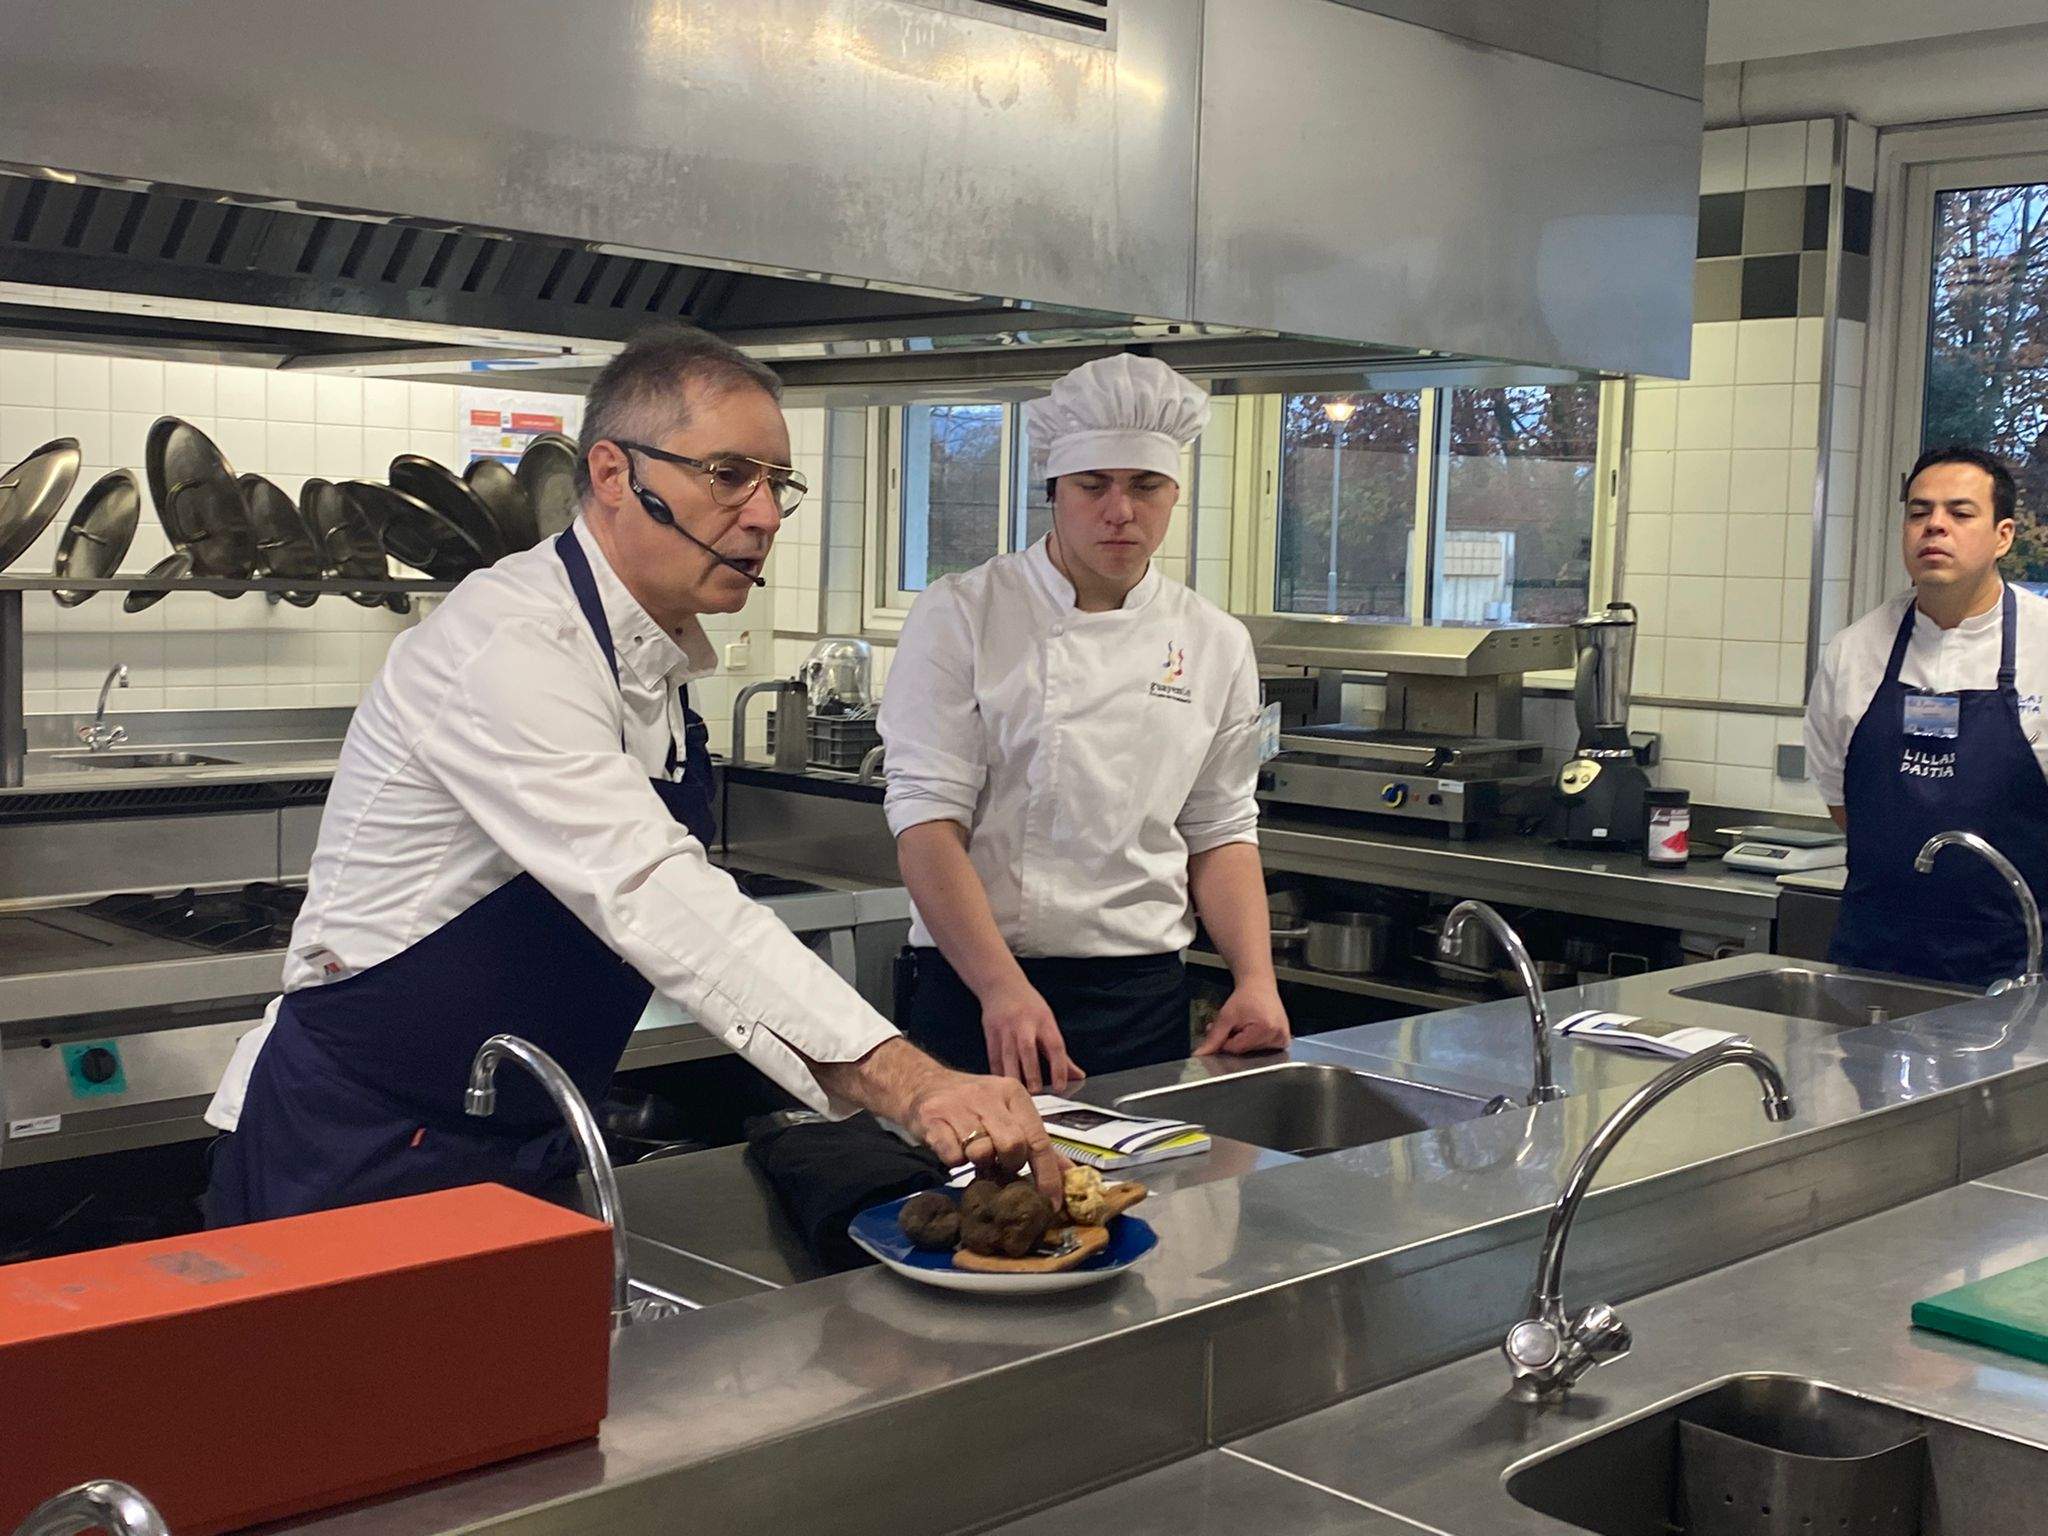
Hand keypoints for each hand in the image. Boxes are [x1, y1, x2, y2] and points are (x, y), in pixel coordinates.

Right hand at [900, 1068, 1065, 1202]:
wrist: (923, 1083)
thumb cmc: (972, 1103)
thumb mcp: (1007, 1112)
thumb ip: (1036, 1141)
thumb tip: (1070, 1173)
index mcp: (1013, 1094)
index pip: (1039, 1139)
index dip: (1047, 1175)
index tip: (1051, 1202)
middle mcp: (988, 1096)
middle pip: (1013, 1145)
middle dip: (1009, 1164)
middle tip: (998, 1164)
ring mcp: (958, 1106)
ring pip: (981, 1152)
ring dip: (979, 1161)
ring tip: (974, 1152)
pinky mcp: (932, 1119)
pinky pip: (952, 1155)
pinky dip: (954, 1160)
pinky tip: (953, 1148)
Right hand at [979, 981, 1083, 1092]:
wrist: (1002, 985)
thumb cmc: (1029, 1006)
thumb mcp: (1048, 1022)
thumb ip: (1060, 1053)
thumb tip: (1078, 1075)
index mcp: (1043, 1021)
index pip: (1055, 1046)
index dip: (1059, 1068)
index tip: (1061, 1086)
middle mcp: (1024, 1024)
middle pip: (1028, 1050)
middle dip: (1032, 1073)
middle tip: (1037, 1092)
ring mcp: (1005, 1028)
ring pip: (1008, 1056)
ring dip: (1015, 1075)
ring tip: (1020, 1092)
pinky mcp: (990, 1033)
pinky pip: (994, 1057)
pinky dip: (999, 1072)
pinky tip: (1004, 1085)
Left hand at [1195, 981, 1290, 1056]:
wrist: (1259, 985)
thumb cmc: (1244, 998)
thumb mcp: (1225, 1016)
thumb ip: (1213, 1037)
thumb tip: (1200, 1054)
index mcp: (1265, 1029)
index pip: (1237, 1048)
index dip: (1226, 1041)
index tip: (1226, 1028)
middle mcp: (1278, 1036)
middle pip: (1247, 1051)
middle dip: (1236, 1040)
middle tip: (1235, 1025)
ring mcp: (1283, 1038)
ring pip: (1254, 1052)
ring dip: (1246, 1041)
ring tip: (1246, 1025)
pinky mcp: (1284, 1039)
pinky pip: (1265, 1050)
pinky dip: (1256, 1043)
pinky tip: (1256, 1030)